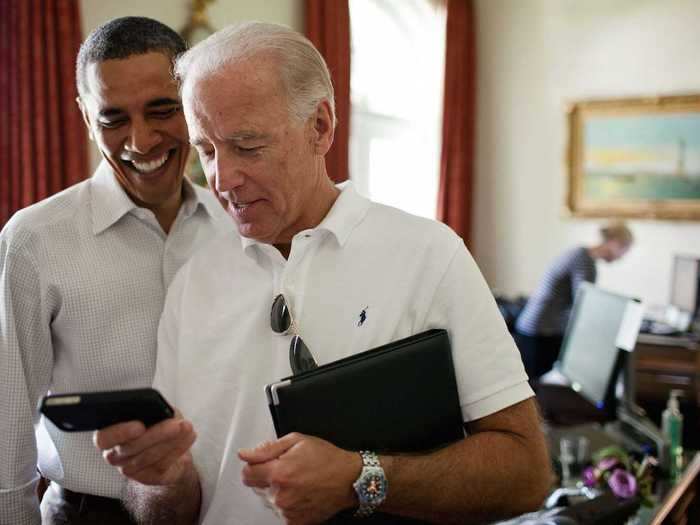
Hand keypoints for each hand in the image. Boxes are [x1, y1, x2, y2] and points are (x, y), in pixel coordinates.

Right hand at [93, 411, 196, 485]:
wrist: (171, 446)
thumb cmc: (157, 423)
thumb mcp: (154, 411)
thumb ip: (150, 410)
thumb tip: (157, 409)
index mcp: (110, 435)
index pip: (103, 438)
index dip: (120, 433)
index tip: (140, 426)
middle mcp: (116, 455)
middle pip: (130, 448)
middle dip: (156, 435)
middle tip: (176, 425)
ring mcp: (130, 469)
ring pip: (148, 457)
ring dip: (171, 441)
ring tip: (187, 427)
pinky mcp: (148, 478)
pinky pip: (162, 464)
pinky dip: (178, 448)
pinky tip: (189, 437)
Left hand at [239, 433, 361, 524]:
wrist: (349, 479)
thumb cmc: (327, 459)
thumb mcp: (297, 441)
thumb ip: (267, 449)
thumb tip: (245, 454)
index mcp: (278, 473)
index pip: (246, 474)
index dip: (256, 466)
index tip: (268, 463)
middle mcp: (280, 495)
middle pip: (257, 488)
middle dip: (268, 478)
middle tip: (289, 470)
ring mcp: (287, 511)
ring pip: (269, 500)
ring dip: (278, 492)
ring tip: (298, 482)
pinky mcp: (295, 522)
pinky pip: (281, 512)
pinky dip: (287, 504)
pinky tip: (301, 494)